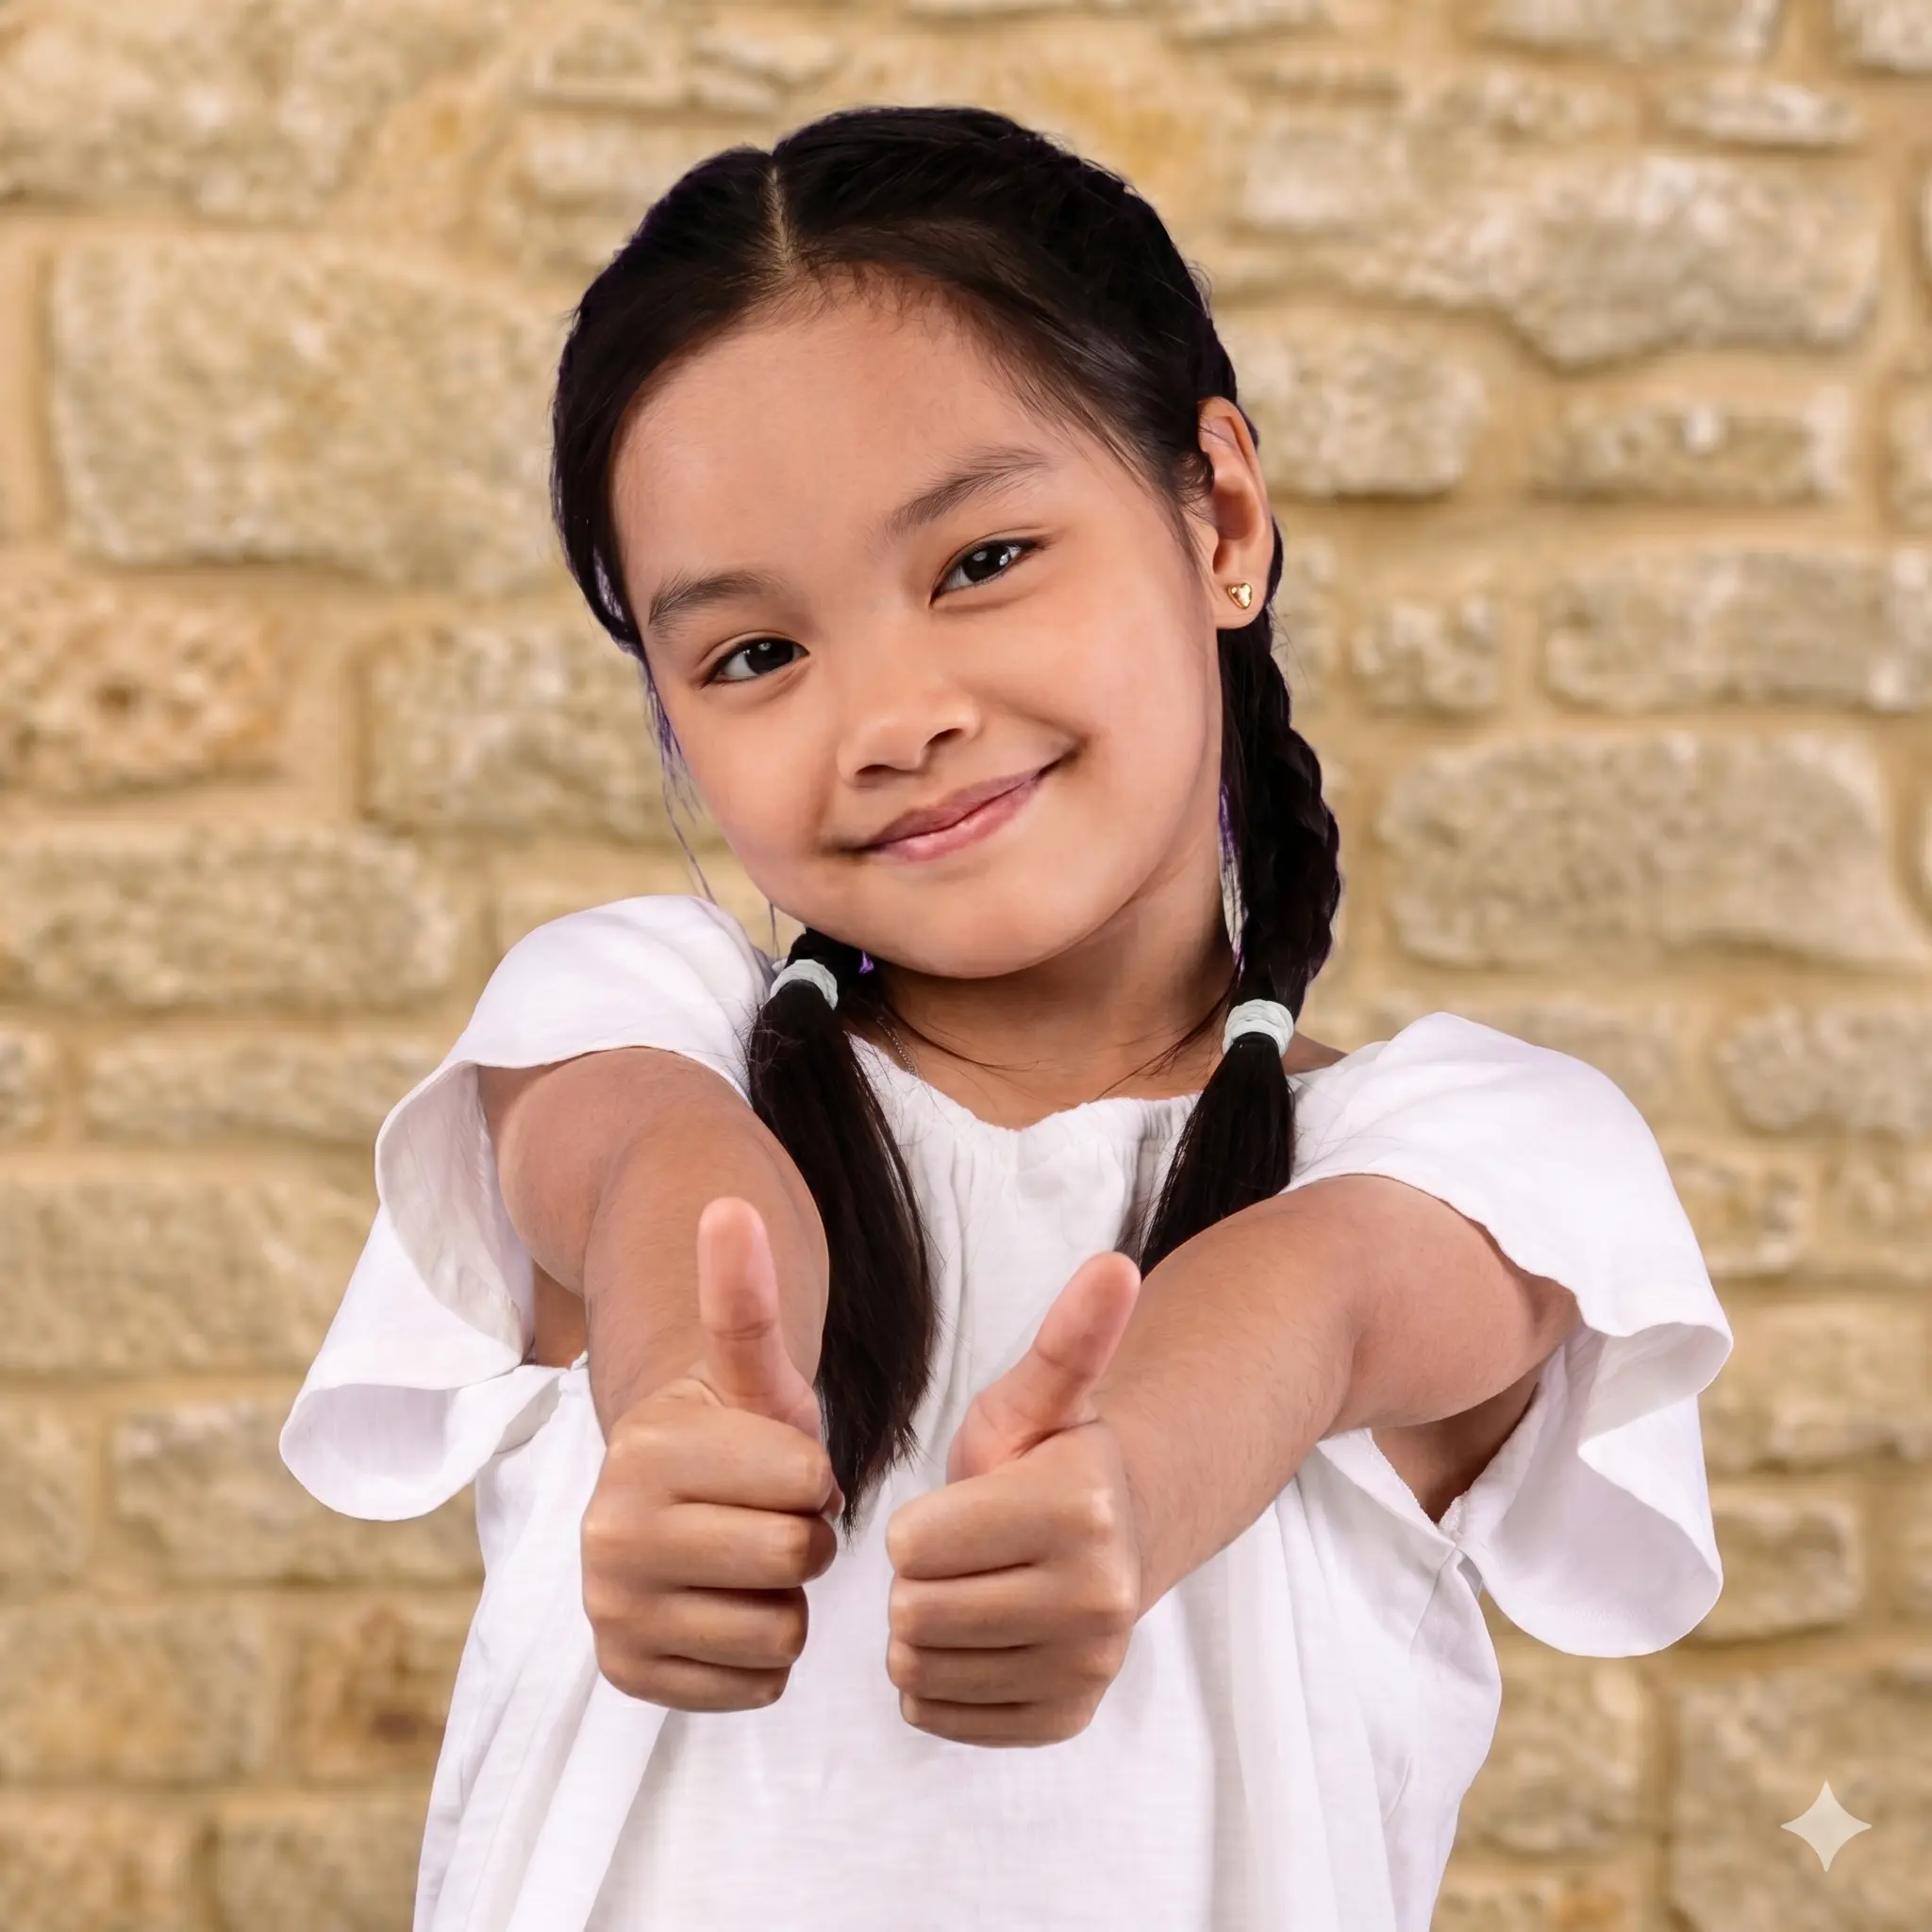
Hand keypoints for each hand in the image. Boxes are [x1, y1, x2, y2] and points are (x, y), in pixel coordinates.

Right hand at [580, 1196, 839, 1710]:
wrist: (675, 1503)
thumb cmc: (734, 1434)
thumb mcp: (754, 1370)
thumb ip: (743, 1297)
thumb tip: (728, 1205)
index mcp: (646, 1451)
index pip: (807, 1481)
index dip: (814, 1474)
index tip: (779, 1465)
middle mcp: (610, 1536)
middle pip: (795, 1557)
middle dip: (803, 1537)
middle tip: (769, 1516)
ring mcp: (612, 1612)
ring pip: (780, 1630)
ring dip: (786, 1599)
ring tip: (749, 1562)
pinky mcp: (627, 1675)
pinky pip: (757, 1685)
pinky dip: (763, 1656)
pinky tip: (733, 1609)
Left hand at [885, 1251, 1142, 1746]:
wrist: (1114, 1539)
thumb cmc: (1049, 1457)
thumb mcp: (1041, 1395)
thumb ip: (1067, 1338)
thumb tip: (1115, 1264)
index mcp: (1079, 1506)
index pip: (913, 1545)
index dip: (916, 1522)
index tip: (957, 1507)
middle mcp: (1097, 1595)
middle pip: (914, 1612)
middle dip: (915, 1579)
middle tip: (956, 1553)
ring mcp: (1087, 1665)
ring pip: (919, 1670)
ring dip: (922, 1632)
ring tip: (966, 1590)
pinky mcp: (1066, 1716)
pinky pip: (939, 1713)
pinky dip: (938, 1681)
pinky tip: (975, 1638)